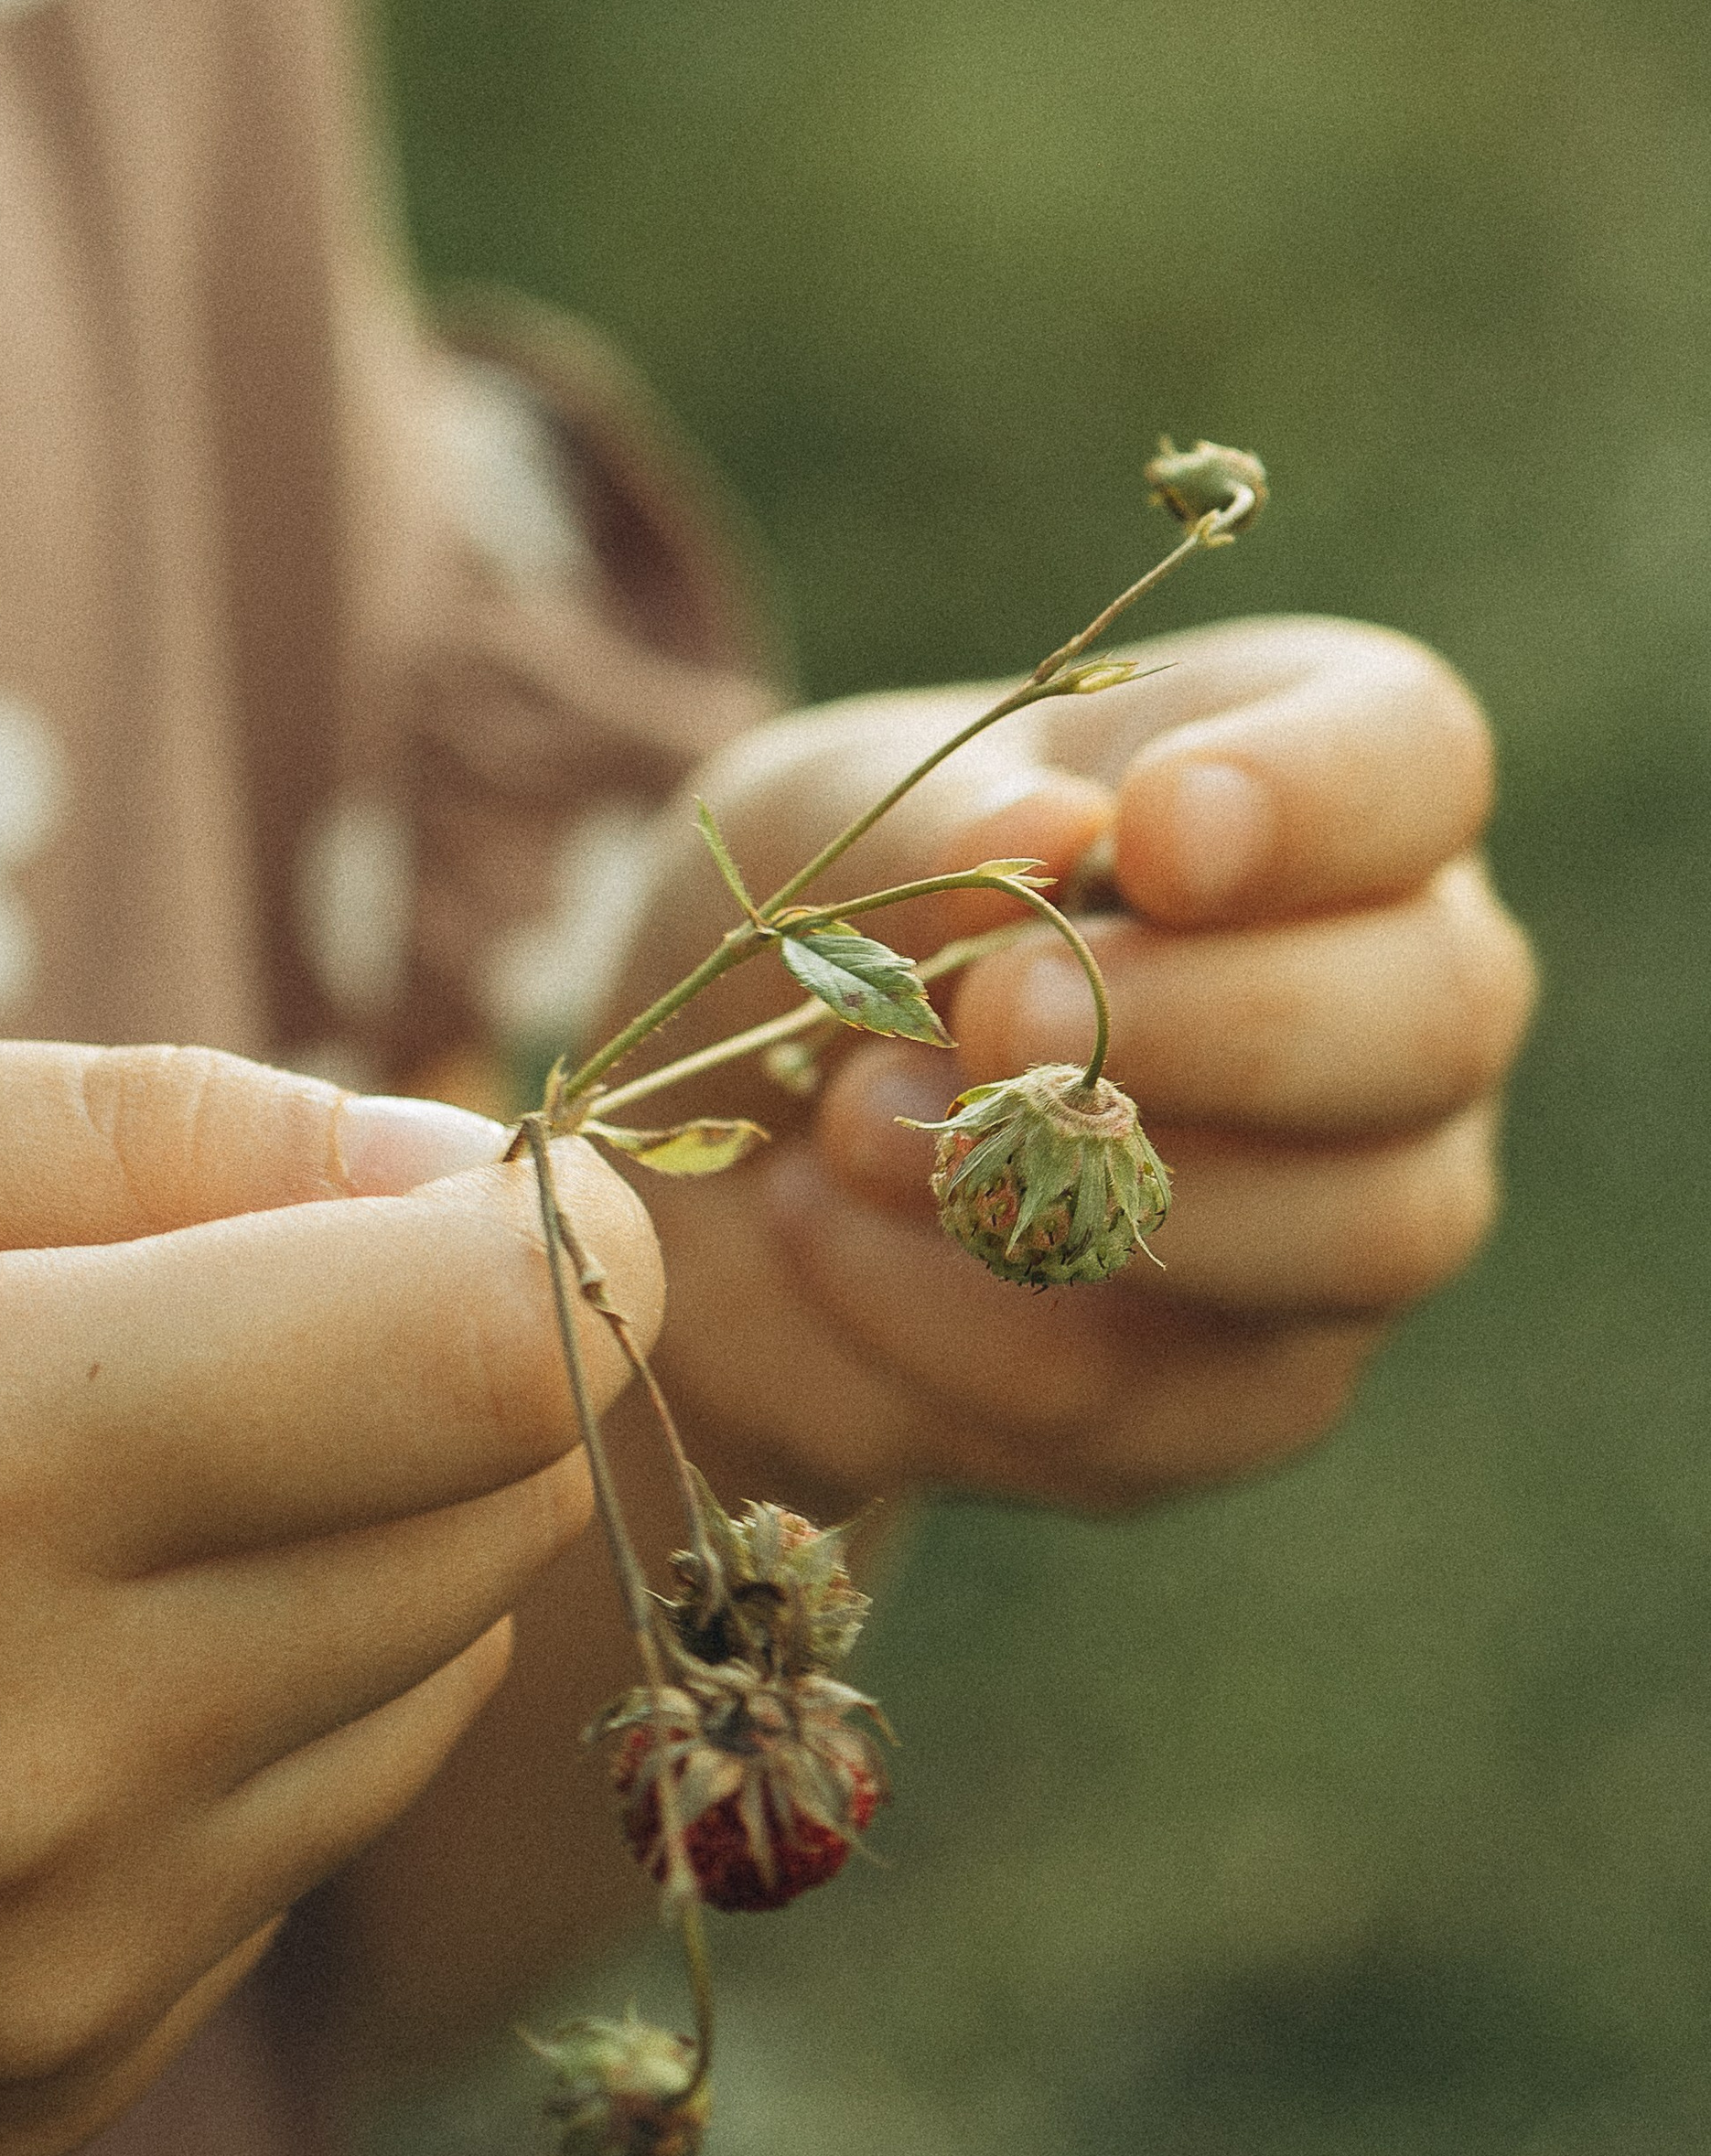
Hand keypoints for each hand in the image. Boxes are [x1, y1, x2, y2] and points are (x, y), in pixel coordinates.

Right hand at [0, 1043, 654, 2155]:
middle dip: (433, 1375)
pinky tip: (20, 1681)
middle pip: (491, 1517)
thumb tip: (474, 1181)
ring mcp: (36, 1975)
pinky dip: (241, 1730)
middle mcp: (21, 1772)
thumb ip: (146, 1126)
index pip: (481, 1367)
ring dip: (344, 1552)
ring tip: (83, 1503)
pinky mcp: (33, 2093)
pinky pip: (301, 1851)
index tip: (507, 1180)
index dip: (566, 1240)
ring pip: (431, 1685)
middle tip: (227, 1317)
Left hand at [605, 616, 1533, 1512]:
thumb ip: (928, 819)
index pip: (1415, 760)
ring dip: (1090, 1186)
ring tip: (851, 1131)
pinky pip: (1180, 1394)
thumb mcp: (816, 821)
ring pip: (1368, 1226)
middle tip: (991, 1018)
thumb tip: (1049, 827)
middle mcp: (1398, 996)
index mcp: (1313, 787)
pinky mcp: (1258, 1394)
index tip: (1155, 832)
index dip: (1318, 799)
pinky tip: (822, 1240)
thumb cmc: (820, 927)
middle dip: (1212, 1021)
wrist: (713, 1161)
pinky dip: (973, 1328)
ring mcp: (1360, 1211)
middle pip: (1443, 1008)